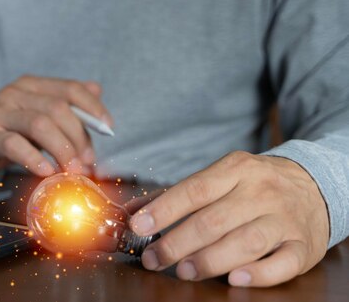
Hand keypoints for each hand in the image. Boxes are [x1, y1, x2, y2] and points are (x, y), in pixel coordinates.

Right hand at [0, 75, 113, 179]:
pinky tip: (46, 171)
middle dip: (78, 138)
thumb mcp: (38, 114)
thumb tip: (97, 90)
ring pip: (40, 124)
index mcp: (32, 85)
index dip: (93, 108)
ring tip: (71, 170)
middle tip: (86, 162)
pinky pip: (13, 144)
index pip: (70, 89)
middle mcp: (15, 94)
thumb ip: (66, 104)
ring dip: (62, 150)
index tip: (108, 128)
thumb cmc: (9, 131)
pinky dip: (34, 159)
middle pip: (58, 109)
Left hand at [129, 151, 328, 286]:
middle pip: (215, 219)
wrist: (314, 185)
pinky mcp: (303, 246)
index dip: (164, 209)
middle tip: (154, 258)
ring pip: (246, 241)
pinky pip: (282, 264)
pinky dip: (257, 274)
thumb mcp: (221, 177)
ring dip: (210, 260)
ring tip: (184, 271)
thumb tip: (133, 212)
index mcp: (237, 169)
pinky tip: (234, 279)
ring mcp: (285, 219)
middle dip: (178, 242)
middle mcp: (262, 191)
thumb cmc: (254, 185)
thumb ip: (179, 195)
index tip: (138, 225)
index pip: (195, 189)